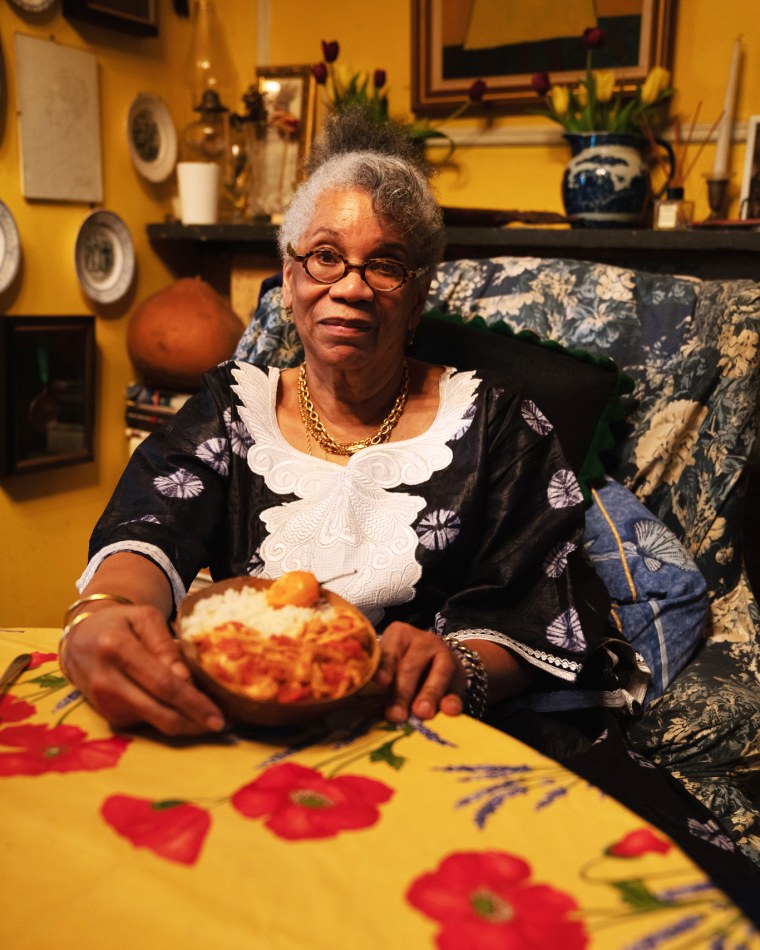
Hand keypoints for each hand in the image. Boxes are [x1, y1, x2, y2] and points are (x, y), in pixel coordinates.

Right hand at [63, 605, 224, 735]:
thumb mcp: (144, 618)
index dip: (193, 702)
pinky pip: (145, 723)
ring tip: (208, 715)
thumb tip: (185, 679)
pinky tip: (183, 710)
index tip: (218, 715)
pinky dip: (168, 718)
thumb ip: (165, 645)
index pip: (162, 683)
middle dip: (194, 722)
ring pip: (154, 722)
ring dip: (185, 723)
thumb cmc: (119, 623)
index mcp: (117, 648)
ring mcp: (105, 703)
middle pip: (159, 711)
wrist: (80, 639)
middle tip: (222, 724)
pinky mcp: (107, 716)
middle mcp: (107, 681)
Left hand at [373, 623, 468, 722]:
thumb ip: (382, 680)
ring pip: (438, 673)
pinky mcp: (459, 677)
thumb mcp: (389, 665)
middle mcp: (422, 641)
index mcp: (399, 635)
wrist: (438, 660)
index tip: (380, 682)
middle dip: (403, 693)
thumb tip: (371, 707)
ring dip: (429, 695)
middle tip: (396, 714)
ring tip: (421, 713)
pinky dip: (452, 701)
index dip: (385, 666)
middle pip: (411, 666)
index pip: (389, 651)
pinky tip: (448, 710)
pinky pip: (455, 689)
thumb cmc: (402, 664)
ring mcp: (444, 656)